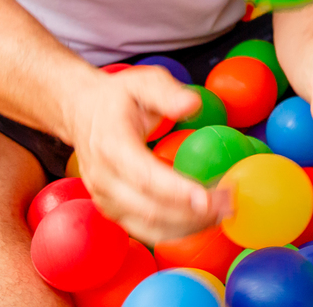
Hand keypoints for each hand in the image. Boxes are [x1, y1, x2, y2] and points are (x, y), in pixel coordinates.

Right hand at [69, 65, 222, 243]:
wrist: (82, 112)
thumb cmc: (118, 97)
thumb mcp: (142, 82)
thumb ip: (166, 92)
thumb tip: (192, 104)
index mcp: (111, 146)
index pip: (143, 176)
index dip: (176, 191)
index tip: (207, 198)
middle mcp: (104, 179)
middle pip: (149, 209)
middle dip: (193, 213)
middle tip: (230, 204)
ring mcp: (106, 199)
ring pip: (149, 228)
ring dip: (190, 226)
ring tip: (224, 213)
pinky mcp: (115, 211)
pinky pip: (147, 231)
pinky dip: (179, 230)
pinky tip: (205, 218)